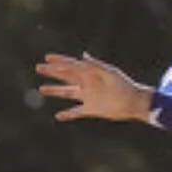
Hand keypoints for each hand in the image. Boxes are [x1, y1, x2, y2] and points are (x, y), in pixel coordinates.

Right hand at [35, 51, 152, 121]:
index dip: (59, 61)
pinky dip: (67, 114)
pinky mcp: (91, 109)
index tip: (47, 57)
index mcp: (90, 73)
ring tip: (41, 89)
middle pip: (65, 77)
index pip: (71, 65)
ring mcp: (87, 96)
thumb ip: (96, 65)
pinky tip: (58, 116)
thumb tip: (83, 55)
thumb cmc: (124, 85)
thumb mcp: (109, 73)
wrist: (133, 102)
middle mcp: (86, 84)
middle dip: (52, 72)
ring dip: (54, 90)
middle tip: (38, 68)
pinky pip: (76, 112)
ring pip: (67, 93)